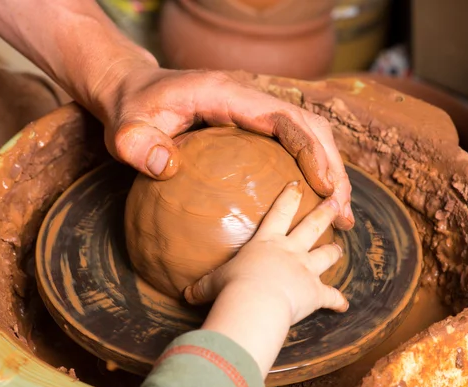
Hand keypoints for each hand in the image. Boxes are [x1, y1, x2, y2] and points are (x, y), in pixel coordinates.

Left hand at [93, 65, 353, 229]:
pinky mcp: (251, 125)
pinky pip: (291, 144)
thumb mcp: (125, 128)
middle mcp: (249, 98)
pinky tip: (311, 201)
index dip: (311, 150)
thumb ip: (138, 145)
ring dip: (329, 171)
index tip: (327, 187)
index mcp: (228, 94)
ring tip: (339, 214)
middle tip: (342, 213)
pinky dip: (310, 170)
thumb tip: (167, 168)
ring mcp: (253, 110)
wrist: (132, 90)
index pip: (285, 118)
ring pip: (307, 135)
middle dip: (334, 167)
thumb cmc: (130, 109)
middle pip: (309, 126)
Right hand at [185, 180, 348, 323]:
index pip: (280, 212)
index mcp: (267, 242)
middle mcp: (290, 252)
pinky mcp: (315, 293)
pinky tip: (343, 305)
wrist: (255, 303)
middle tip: (335, 202)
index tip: (298, 184)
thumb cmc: (232, 287)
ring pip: (326, 256)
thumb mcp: (213, 283)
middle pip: (312, 227)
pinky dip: (338, 301)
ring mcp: (306, 270)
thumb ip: (203, 286)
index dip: (289, 197)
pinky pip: (331, 296)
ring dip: (334, 252)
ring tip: (339, 248)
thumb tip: (184, 294)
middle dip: (324, 213)